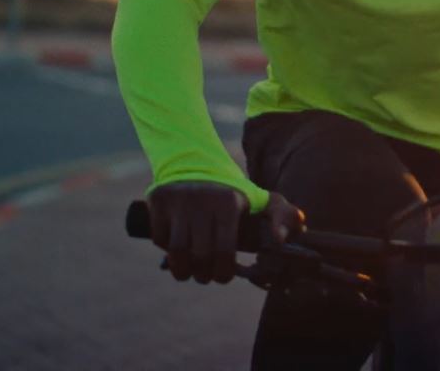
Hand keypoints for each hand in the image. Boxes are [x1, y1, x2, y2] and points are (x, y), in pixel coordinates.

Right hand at [146, 181, 303, 283]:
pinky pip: (159, 238)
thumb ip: (282, 216)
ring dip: (182, 270)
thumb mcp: (261, 199)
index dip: (222, 273)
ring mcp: (177, 199)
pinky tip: (176, 247)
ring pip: (176, 251)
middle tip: (206, 276)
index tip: (222, 277)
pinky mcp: (157, 199)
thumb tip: (281, 238)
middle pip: (199, 256)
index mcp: (228, 203)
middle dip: (203, 275)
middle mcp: (201, 200)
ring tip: (189, 272)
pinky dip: (166, 249)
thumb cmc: (233, 193)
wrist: (194, 163)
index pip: (224, 252)